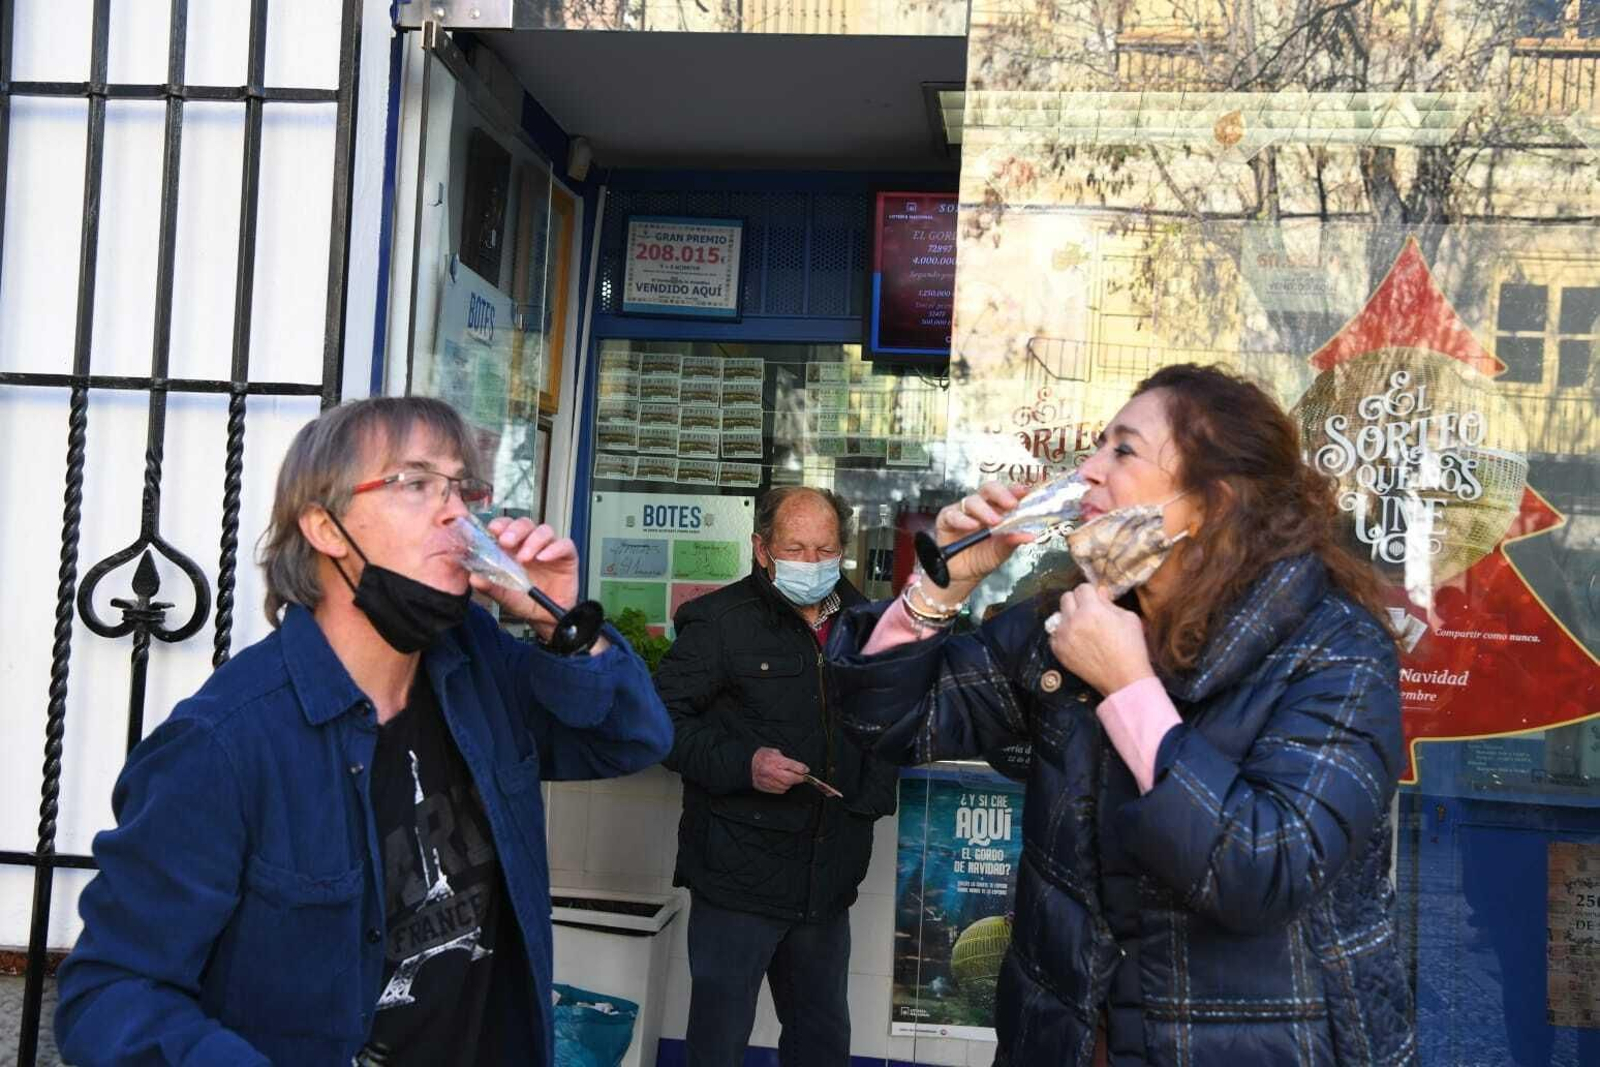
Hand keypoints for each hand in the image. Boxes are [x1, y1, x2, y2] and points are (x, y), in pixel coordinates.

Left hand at [469, 517, 580, 641]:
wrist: (546, 618)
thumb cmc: (524, 602)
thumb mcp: (503, 595)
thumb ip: (490, 586)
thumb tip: (474, 578)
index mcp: (513, 549)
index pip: (506, 527)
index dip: (500, 525)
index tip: (493, 530)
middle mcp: (531, 544)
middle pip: (525, 524)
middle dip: (515, 530)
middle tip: (506, 541)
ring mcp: (549, 549)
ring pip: (544, 530)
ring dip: (533, 540)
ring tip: (525, 558)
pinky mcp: (567, 556)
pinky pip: (564, 545)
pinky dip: (554, 549)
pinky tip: (544, 558)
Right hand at [751, 747, 807, 793]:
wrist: (745, 765)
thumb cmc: (759, 757)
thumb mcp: (773, 751)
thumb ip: (784, 758)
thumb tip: (795, 764)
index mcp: (774, 761)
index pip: (792, 766)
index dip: (802, 768)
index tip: (806, 769)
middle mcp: (772, 772)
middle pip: (791, 779)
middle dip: (799, 778)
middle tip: (803, 776)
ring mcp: (769, 781)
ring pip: (786, 786)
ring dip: (791, 783)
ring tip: (790, 777)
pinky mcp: (766, 788)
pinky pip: (780, 790)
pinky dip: (784, 787)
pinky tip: (782, 782)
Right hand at [931, 481, 1037, 595]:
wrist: (962, 575)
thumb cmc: (982, 558)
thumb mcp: (1002, 551)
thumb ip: (1013, 540)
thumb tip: (1029, 535)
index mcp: (998, 510)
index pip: (1008, 494)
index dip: (1016, 490)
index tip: (1026, 490)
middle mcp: (981, 507)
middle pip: (990, 489)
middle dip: (1001, 494)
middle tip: (1011, 504)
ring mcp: (964, 511)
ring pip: (972, 501)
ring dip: (984, 510)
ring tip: (994, 521)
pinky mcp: (946, 518)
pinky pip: (953, 514)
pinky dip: (963, 519)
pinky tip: (972, 525)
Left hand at [1046, 584, 1155, 696]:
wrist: (1124, 679)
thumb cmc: (1131, 648)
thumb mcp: (1128, 618)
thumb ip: (1110, 602)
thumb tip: (1099, 591)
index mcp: (1092, 610)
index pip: (1082, 588)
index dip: (1091, 593)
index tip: (1096, 600)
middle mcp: (1073, 621)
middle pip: (1066, 597)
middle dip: (1078, 601)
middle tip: (1089, 611)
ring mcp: (1063, 636)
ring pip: (1058, 615)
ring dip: (1069, 617)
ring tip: (1083, 627)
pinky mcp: (1058, 651)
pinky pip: (1054, 633)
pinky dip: (1063, 633)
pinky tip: (1077, 639)